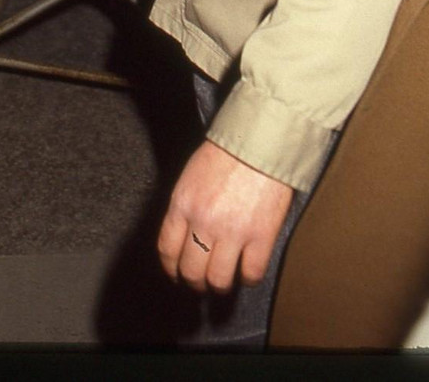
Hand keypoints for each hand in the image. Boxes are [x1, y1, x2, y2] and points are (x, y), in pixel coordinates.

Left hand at [157, 140, 292, 292]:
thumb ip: (185, 205)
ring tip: (223, 283)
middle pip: (191, 270)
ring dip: (219, 286)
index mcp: (183, 204)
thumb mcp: (191, 175)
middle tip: (200, 284)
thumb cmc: (226, 151)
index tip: (176, 274)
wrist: (260, 141)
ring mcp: (233, 231)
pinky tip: (247, 272)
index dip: (171, 268)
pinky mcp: (261, 236)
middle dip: (194, 283)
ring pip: (219, 279)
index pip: (167, 249)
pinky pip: (251, 273)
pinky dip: (248, 279)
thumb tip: (185, 234)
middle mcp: (203, 222)